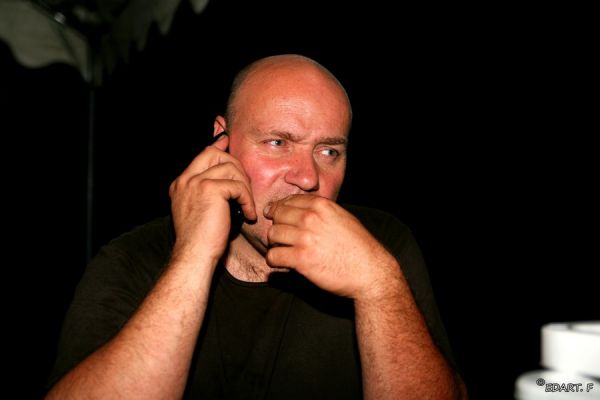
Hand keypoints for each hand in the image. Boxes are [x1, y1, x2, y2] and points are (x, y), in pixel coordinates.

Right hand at [169, 135, 256, 263]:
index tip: (229, 145)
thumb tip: (227, 176)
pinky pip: (238, 186)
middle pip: (215, 154)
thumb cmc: (202, 240)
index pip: (203, 155)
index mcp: (181, 184)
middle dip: (236, 167)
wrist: (195, 255)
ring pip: (230, 168)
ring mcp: (195, 183)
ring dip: (245, 186)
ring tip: (247, 206)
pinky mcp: (209, 189)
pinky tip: (248, 214)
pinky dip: (247, 200)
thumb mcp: (202, 210)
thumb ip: (210, 191)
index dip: (219, 149)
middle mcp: (185, 180)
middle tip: (245, 188)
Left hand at [264, 195, 399, 299]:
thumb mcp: (343, 218)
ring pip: (272, 235)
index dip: (279, 208)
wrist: (370, 271)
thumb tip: (302, 210)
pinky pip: (273, 256)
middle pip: (277, 216)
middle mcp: (311, 218)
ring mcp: (304, 238)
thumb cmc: (359, 247)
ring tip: (282, 250)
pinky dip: (274, 260)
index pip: (288, 200)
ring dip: (274, 243)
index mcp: (321, 206)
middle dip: (276, 225)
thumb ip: (322, 211)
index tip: (275, 215)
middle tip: (280, 236)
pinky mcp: (300, 259)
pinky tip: (281, 262)